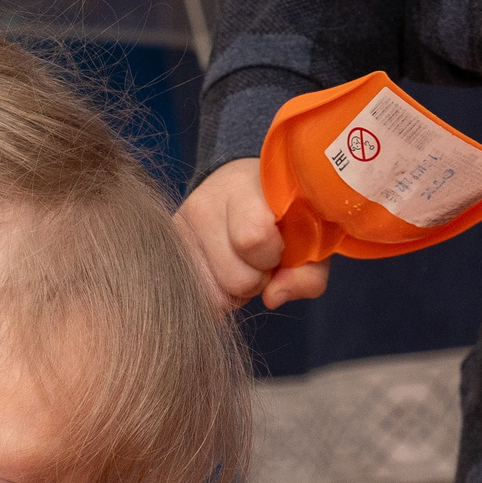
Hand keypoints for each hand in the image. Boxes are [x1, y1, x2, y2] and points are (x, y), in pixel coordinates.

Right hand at [175, 158, 332, 310]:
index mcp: (248, 188)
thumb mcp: (312, 237)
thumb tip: (273, 298)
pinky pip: (198, 297)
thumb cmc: (283, 214)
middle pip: (235, 278)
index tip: (280, 245)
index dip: (273, 255)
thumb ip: (307, 273)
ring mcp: (180, 228)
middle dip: (256, 279)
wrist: (238, 184)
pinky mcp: (168, 248)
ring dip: (234, 291)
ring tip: (240, 263)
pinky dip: (216, 293)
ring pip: (214, 295)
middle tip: (260, 258)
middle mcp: (205, 204)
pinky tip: (222, 270)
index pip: (253, 237)